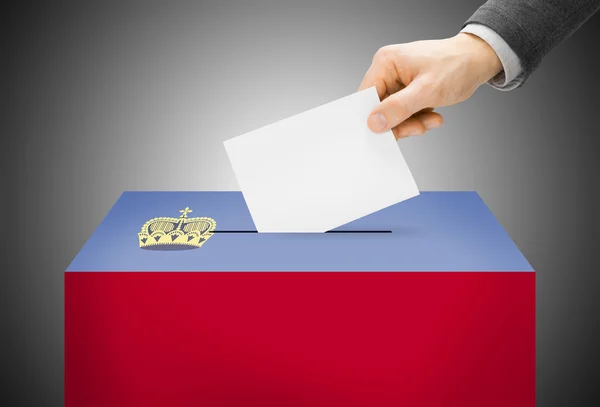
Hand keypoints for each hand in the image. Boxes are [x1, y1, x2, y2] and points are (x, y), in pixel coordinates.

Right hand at [359, 33, 502, 138]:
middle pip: (379, 108)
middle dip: (398, 122)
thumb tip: (374, 123)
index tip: (385, 134)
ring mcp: (397, 81)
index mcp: (385, 63)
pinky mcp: (406, 90)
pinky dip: (417, 119)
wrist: (478, 60)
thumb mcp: (428, 90)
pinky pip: (404, 112)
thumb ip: (399, 107)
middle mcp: (387, 70)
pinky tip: (432, 116)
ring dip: (411, 122)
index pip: (366, 96)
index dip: (372, 117)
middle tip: (418, 128)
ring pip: (392, 114)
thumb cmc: (457, 65)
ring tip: (431, 120)